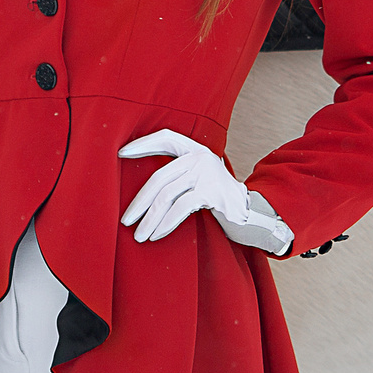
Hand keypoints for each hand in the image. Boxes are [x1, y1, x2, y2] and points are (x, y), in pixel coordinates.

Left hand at [118, 130, 293, 254]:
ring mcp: (206, 173)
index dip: (143, 144)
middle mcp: (200, 157)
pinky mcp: (211, 192)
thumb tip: (145, 186)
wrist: (251, 212)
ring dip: (150, 218)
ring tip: (139, 234)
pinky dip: (166, 223)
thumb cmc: (218, 197)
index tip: (122, 153)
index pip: (165, 138)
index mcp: (196, 149)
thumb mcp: (200, 176)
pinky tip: (157, 235)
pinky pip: (180, 207)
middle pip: (160, 176)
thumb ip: (180, 172)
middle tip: (126, 220)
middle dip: (139, 201)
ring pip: (167, 195)